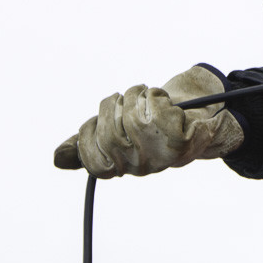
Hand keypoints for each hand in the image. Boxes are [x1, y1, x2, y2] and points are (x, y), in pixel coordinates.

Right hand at [53, 66, 244, 177]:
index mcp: (124, 167)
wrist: (205, 114)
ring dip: (135, 96)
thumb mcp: (121, 128)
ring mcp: (162, 156)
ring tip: (145, 95)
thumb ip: (90, 142)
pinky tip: (163, 100)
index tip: (99, 117)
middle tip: (126, 97)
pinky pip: (154, 110)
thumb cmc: (158, 120)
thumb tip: (56, 158)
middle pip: (109, 135)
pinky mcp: (180, 141)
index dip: (89, 134)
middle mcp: (142, 167)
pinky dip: (155, 95)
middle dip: (113, 107)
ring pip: (132, 119)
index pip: (93, 162)